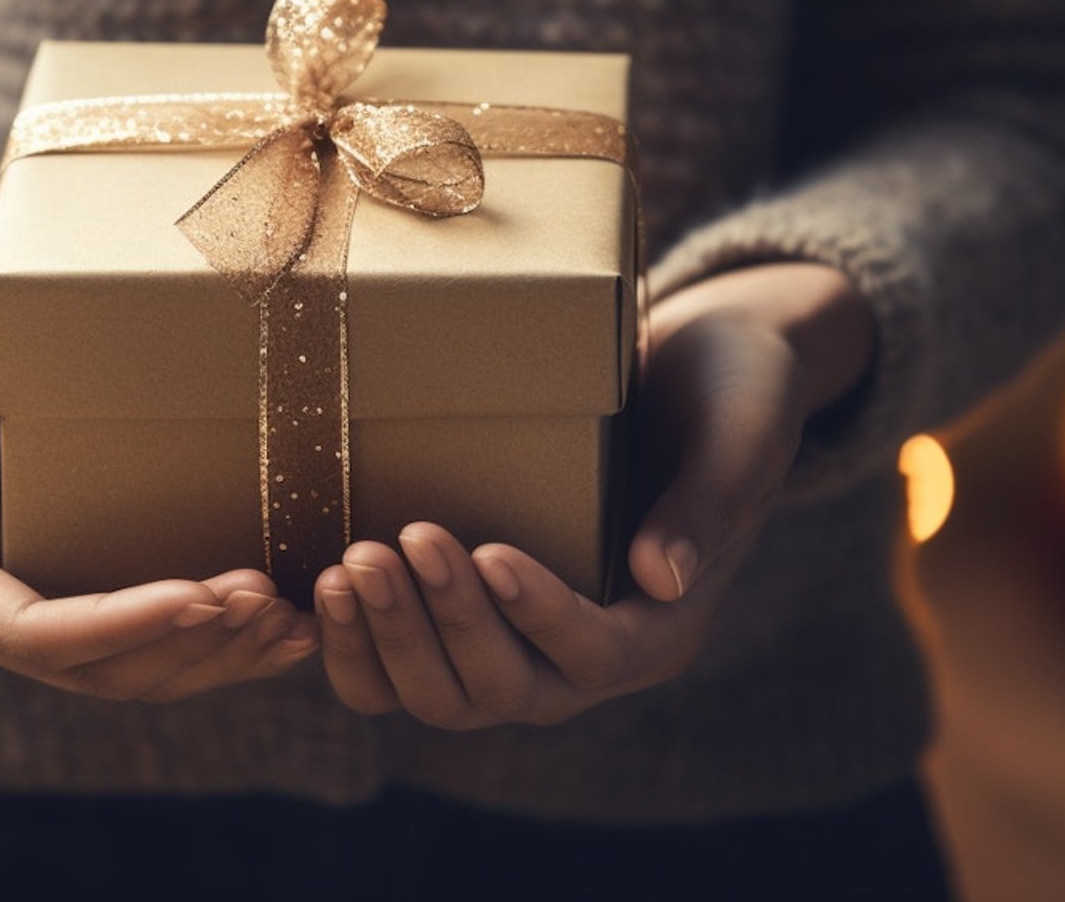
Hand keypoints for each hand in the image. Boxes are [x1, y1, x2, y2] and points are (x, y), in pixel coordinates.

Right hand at [0, 223, 319, 701]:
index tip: (197, 597)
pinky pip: (137, 638)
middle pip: (84, 667)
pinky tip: (279, 628)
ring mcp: (18, 595)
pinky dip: (207, 642)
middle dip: (179, 645)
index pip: (23, 631)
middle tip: (266, 603)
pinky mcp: (63, 578)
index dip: (113, 626)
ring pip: (119, 669)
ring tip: (285, 621)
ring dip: (205, 656)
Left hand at [314, 261, 873, 727]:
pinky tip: (325, 584)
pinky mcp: (462, 618)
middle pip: (506, 689)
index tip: (491, 550)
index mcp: (660, 626)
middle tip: (401, 539)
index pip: (597, 654)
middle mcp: (585, 657)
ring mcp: (518, 645)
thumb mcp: (739, 434)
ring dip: (390, 638)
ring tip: (353, 562)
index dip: (540, 615)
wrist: (692, 371)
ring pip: (442, 694)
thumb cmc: (729, 392)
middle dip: (448, 622)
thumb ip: (710, 504)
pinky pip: (398, 670)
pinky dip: (358, 645)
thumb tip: (663, 579)